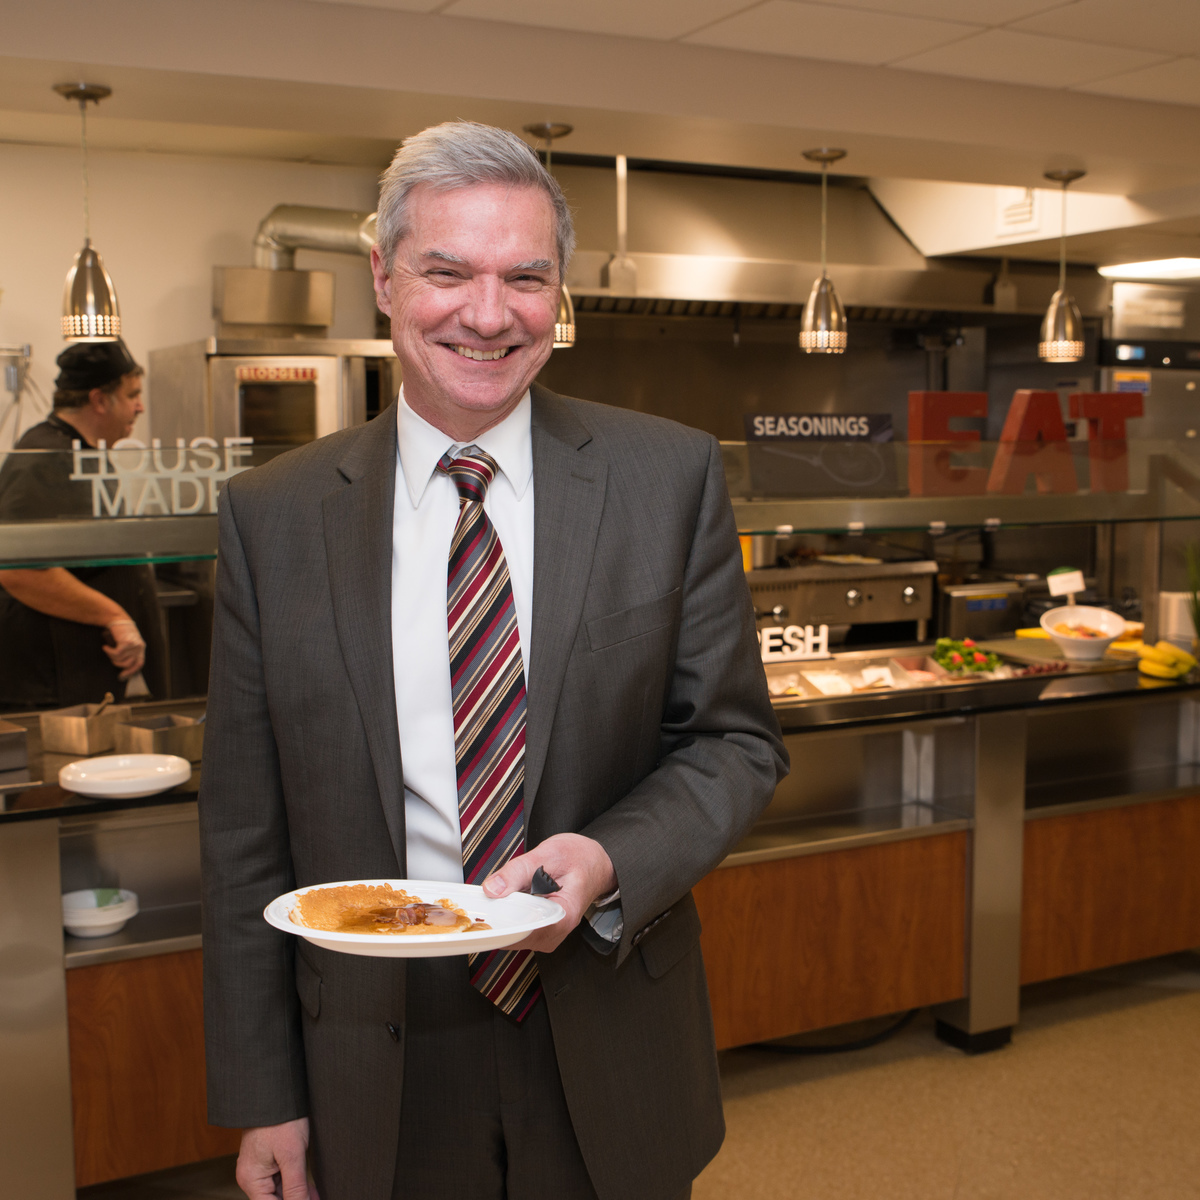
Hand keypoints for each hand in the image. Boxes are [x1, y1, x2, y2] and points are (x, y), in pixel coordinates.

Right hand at [102, 617, 145, 679]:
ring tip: (109, 650)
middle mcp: (140, 647)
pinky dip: (109, 652)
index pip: (139, 664)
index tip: (122, 677)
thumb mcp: (126, 643)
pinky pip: (116, 654)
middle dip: (118, 664)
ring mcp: (134, 645)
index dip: (131, 672)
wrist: (117, 618)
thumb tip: (122, 669)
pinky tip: (106, 647)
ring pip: (121, 659)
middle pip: (129, 664)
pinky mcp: (127, 642)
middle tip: (111, 658)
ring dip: (112, 657)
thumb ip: (128, 653)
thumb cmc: (119, 632)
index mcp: (141, 648)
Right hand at [236, 1119, 318, 1199]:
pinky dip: (295, 1184)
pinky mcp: (266, 1160)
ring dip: (297, 1195)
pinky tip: (310, 1189)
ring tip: (317, 1195)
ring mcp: (258, 1168)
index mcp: (251, 1179)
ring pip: (279, 1191)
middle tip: (318, 1197)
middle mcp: (251, 1177)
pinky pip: (280, 1179)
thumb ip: (296, 1186)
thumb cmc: (280, 1118)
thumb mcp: (293, 1154)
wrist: (274, 1089)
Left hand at [482, 833, 615, 952]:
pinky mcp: (541, 929)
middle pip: (515, 935)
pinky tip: (507, 900)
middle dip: (498, 917)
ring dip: (501, 916)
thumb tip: (492, 888)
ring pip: (513, 934)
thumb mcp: (549, 854)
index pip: (523, 931)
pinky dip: (508, 915)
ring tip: (500, 895)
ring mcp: (548, 933)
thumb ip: (518, 871)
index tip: (485, 909)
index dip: (500, 921)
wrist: (594, 861)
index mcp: (563, 916)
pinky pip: (517, 928)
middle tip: (488, 896)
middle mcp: (556, 931)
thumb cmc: (580, 858)